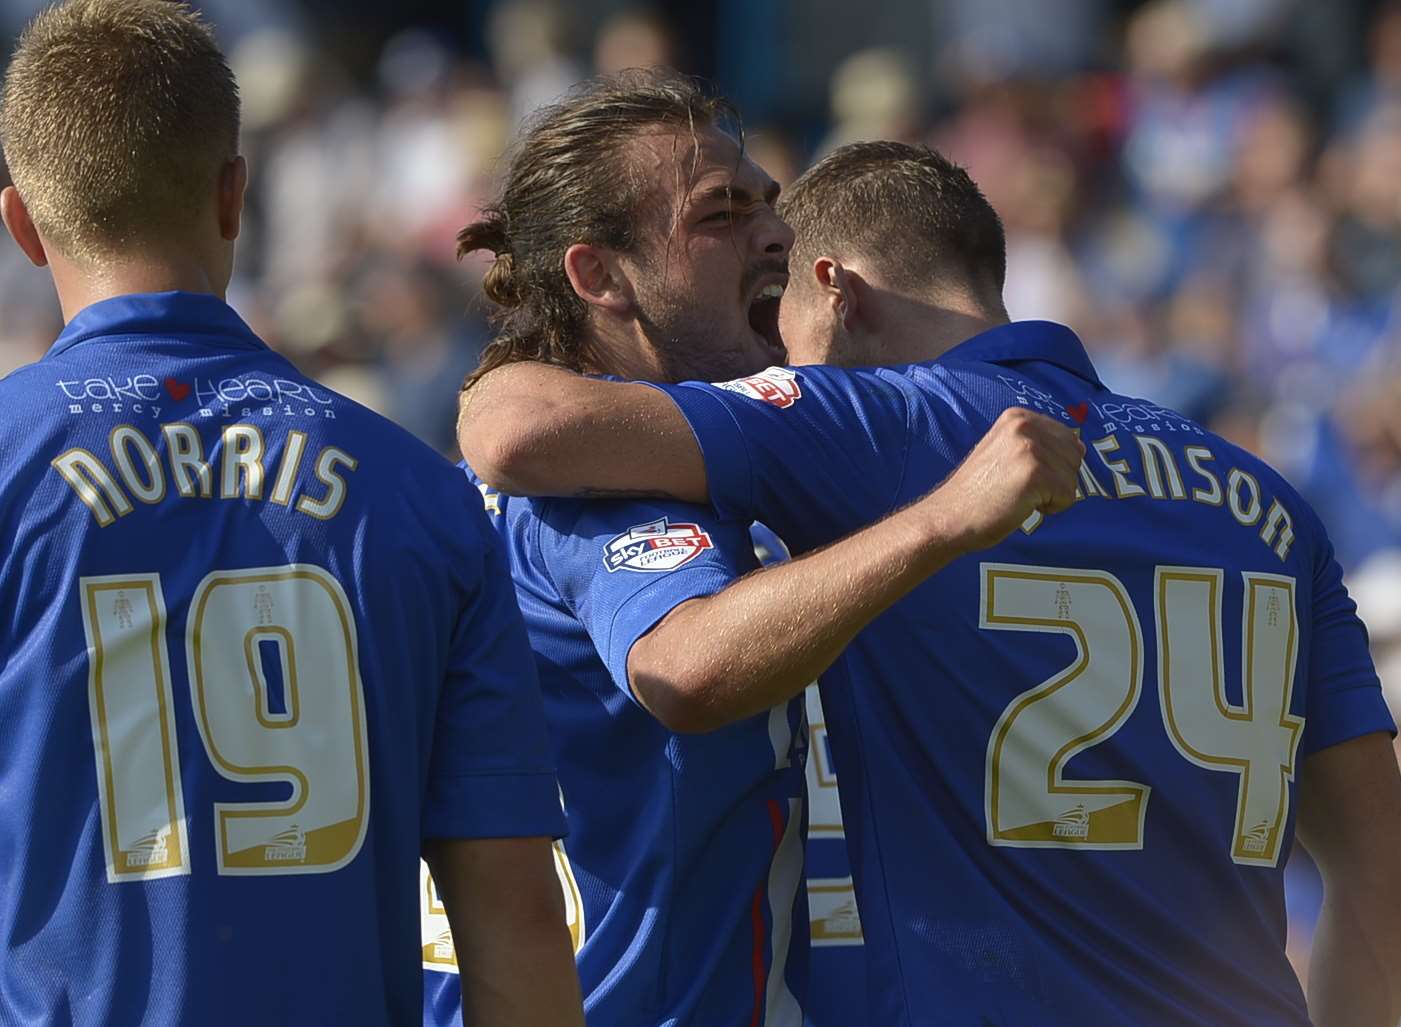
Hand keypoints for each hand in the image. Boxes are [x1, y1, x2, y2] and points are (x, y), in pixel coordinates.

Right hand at [927, 407, 1083, 553]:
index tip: (1021, 474)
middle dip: (1056, 479)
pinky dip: (1051, 508)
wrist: (949, 516)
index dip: (1052, 464)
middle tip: (1020, 488)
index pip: (1067, 437)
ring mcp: (1030, 447)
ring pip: (1073, 477)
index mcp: (1018, 416)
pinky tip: (1022, 505)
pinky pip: (1068, 496)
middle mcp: (1025, 425)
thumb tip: (1080, 446)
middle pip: (1074, 456)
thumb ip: (1038, 443)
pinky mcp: (1035, 473)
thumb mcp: (1005, 451)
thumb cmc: (978, 492)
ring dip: (1052, 495)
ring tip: (1019, 496)